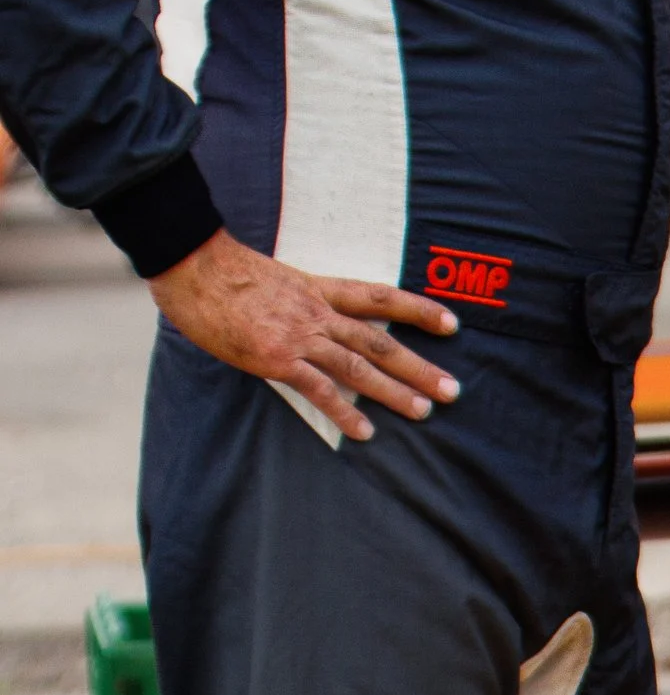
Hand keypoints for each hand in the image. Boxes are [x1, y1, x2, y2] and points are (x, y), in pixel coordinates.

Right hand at [148, 230, 461, 442]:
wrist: (191, 263)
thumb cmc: (222, 270)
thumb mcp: (273, 278)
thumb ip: (297, 299)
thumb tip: (308, 317)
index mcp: (318, 288)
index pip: (379, 297)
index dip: (417, 309)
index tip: (451, 322)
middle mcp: (317, 312)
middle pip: (380, 340)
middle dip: (419, 365)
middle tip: (454, 389)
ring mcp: (299, 335)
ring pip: (359, 366)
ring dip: (395, 391)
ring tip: (426, 410)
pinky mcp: (276, 358)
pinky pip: (319, 389)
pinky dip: (345, 411)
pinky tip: (366, 431)